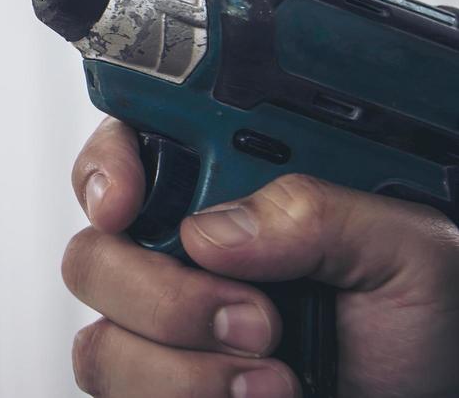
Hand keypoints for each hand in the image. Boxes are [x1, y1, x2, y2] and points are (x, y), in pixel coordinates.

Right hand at [63, 117, 458, 397]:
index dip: (105, 168)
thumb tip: (209, 230)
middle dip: (162, 295)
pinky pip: (120, 394)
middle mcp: (178, 251)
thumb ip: (315, 214)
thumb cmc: (423, 325)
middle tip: (254, 318)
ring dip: (181, 369)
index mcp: (226, 187)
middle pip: (93, 252)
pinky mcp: (161, 387)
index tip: (125, 206)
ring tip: (273, 376)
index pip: (124, 144)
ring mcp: (163, 327)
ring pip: (101, 339)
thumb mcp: (406, 248)